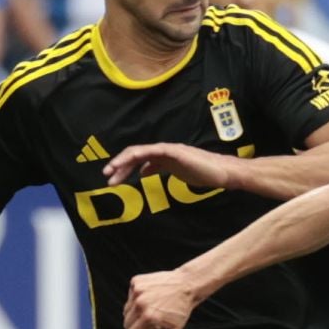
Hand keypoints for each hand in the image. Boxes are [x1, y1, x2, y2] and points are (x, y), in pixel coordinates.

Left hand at [104, 142, 237, 189]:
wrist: (222, 172)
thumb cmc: (204, 174)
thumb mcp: (177, 174)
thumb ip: (160, 170)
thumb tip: (143, 170)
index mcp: (163, 157)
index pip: (138, 159)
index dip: (124, 167)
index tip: (113, 178)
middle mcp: (163, 151)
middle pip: (135, 155)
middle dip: (119, 165)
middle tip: (107, 176)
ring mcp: (169, 150)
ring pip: (140, 152)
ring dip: (124, 161)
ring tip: (112, 171)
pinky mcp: (175, 151)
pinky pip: (153, 151)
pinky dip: (140, 155)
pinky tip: (132, 162)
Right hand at [125, 269, 197, 328]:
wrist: (187, 285)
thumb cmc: (182, 310)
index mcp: (148, 318)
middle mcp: (140, 304)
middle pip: (126, 322)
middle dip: (136, 324)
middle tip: (148, 319)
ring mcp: (137, 291)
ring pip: (126, 309)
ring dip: (136, 310)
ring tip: (151, 306)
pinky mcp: (136, 281)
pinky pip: (130, 296)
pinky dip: (137, 298)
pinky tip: (150, 296)